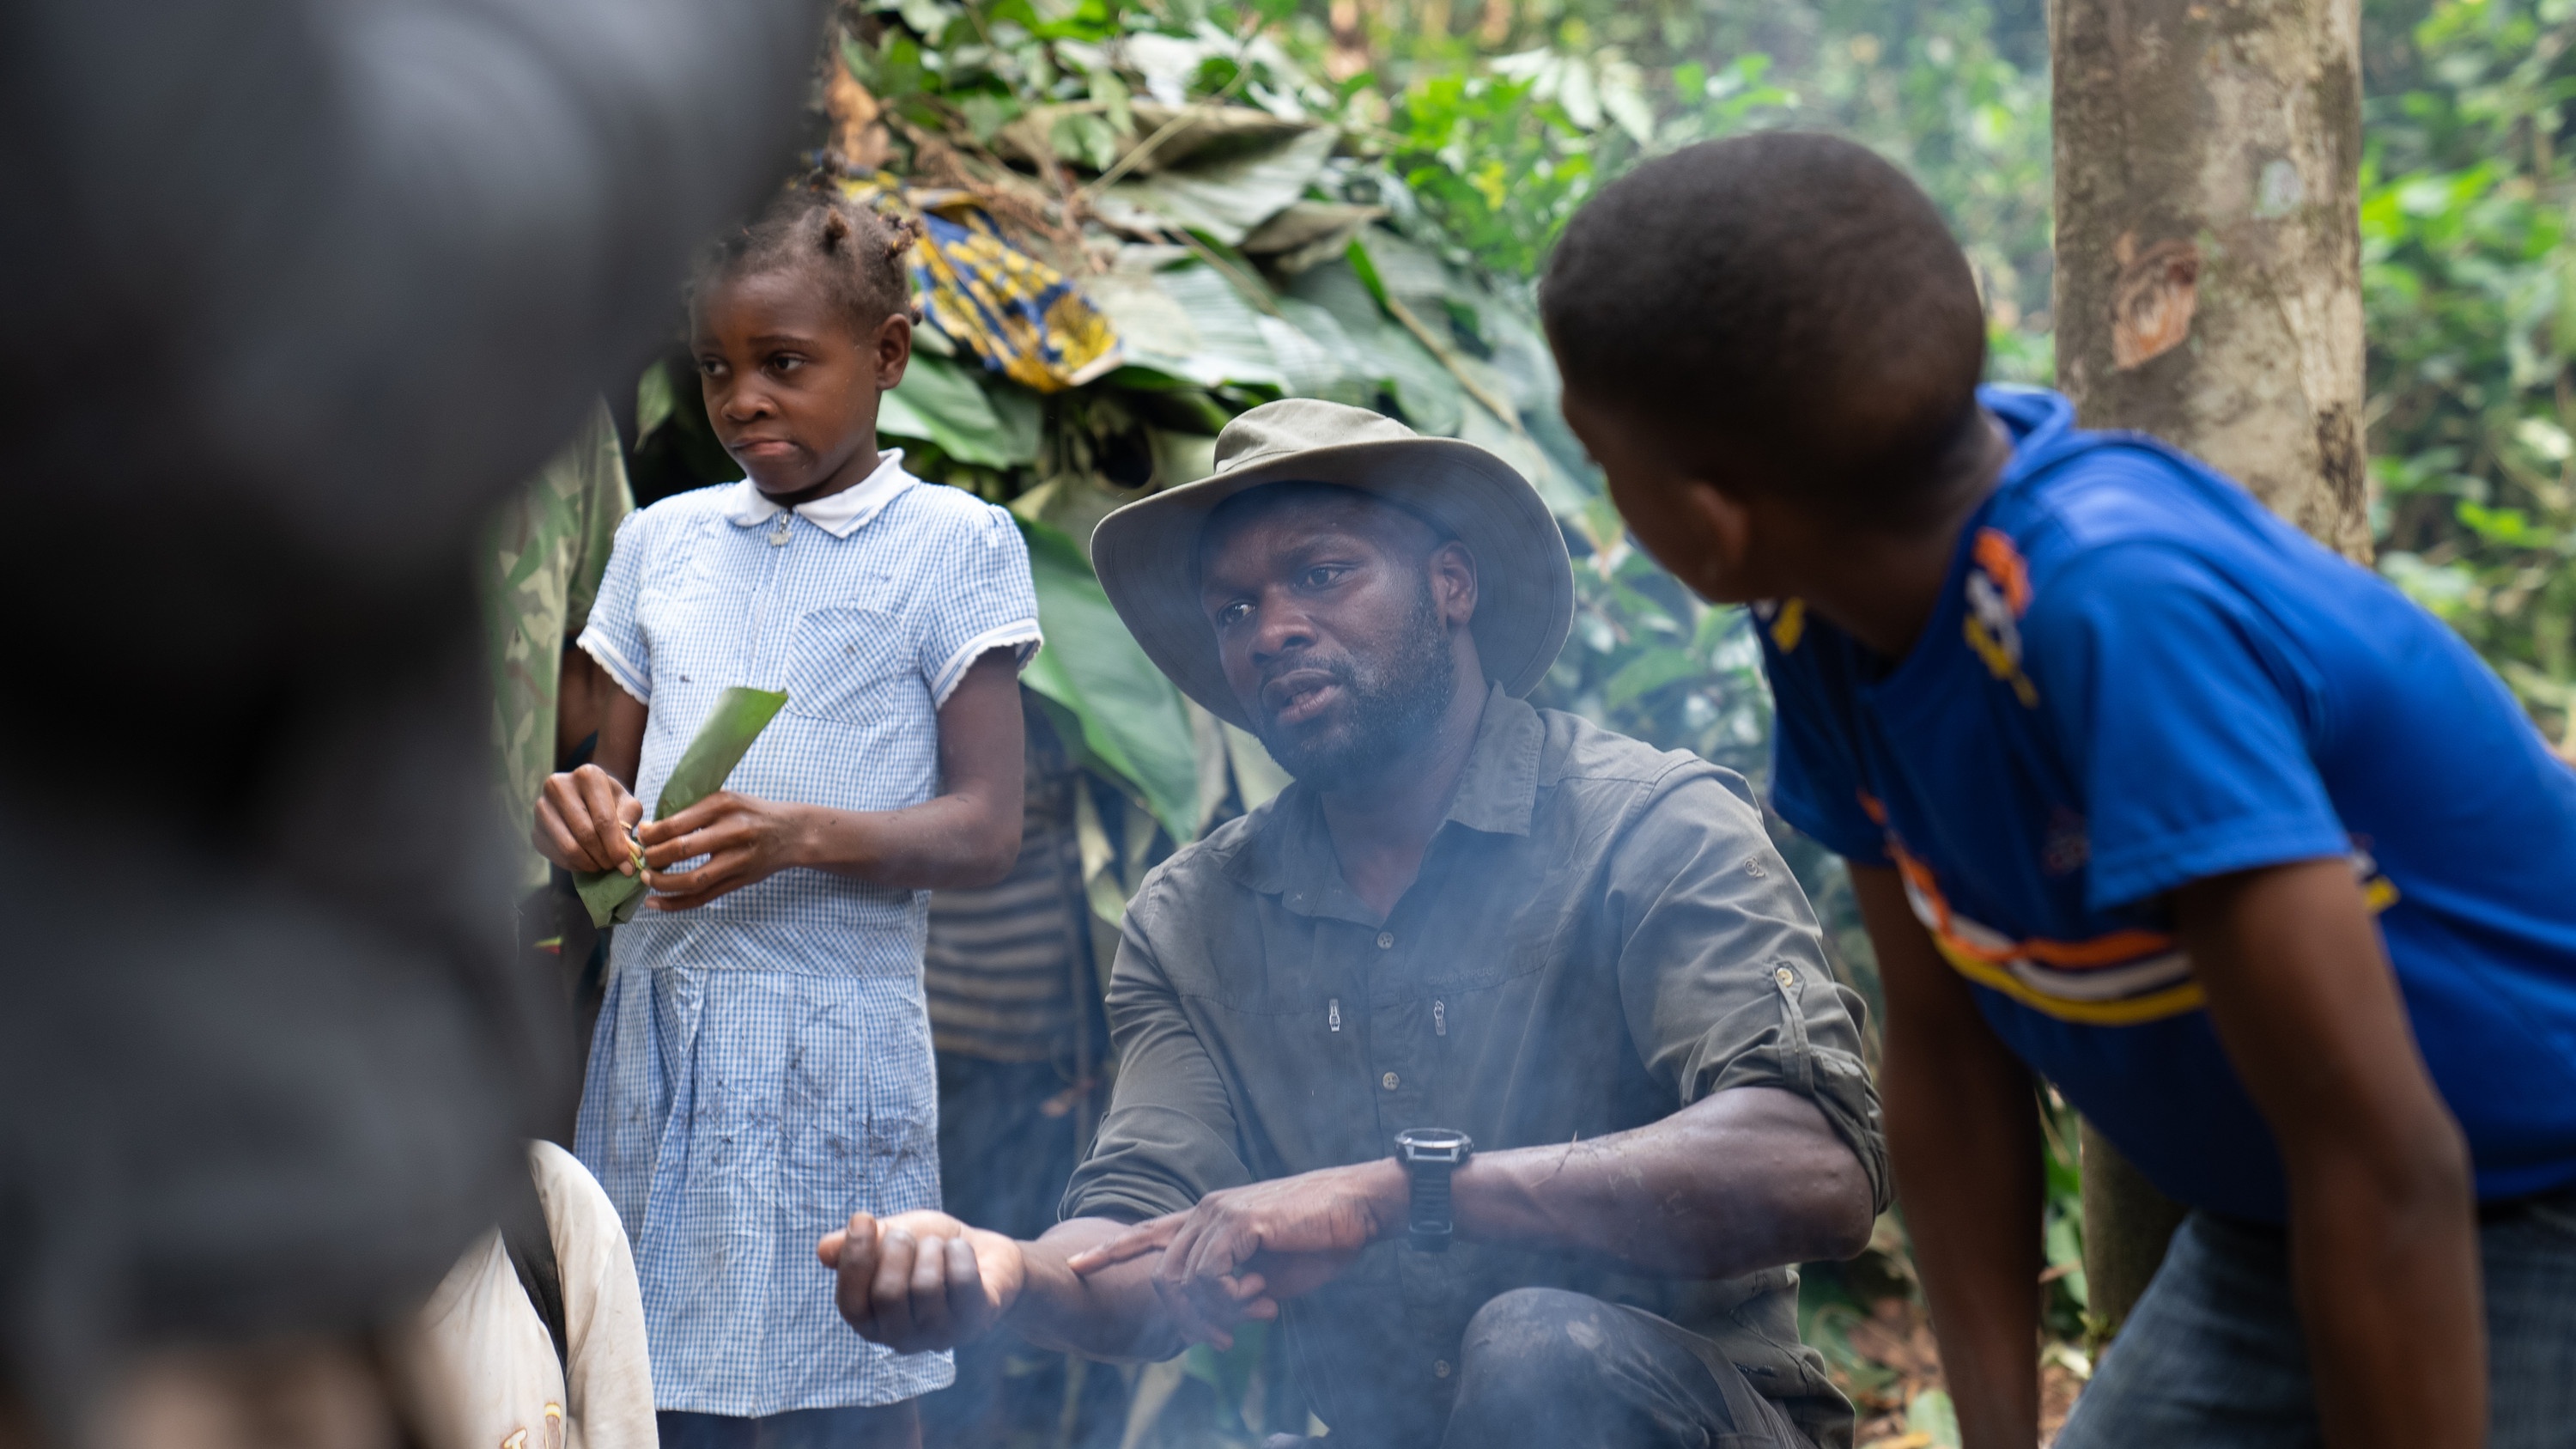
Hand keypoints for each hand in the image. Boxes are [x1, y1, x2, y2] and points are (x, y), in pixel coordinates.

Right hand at [534, 763, 643, 873]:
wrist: (582, 798)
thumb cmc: (609, 801)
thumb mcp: (626, 805)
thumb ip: (628, 826)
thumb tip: (627, 855)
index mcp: (587, 775)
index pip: (603, 819)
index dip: (616, 846)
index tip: (627, 864)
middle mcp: (559, 786)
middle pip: (585, 834)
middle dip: (604, 856)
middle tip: (615, 866)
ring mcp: (542, 807)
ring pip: (568, 847)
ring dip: (589, 863)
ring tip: (602, 865)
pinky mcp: (535, 829)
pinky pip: (557, 855)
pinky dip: (575, 865)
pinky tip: (587, 862)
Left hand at [636, 791, 810, 909]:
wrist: (792, 832)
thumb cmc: (751, 812)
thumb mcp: (726, 799)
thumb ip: (692, 812)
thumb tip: (649, 829)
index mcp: (724, 806)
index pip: (677, 823)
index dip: (652, 834)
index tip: (641, 837)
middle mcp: (733, 832)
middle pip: (682, 850)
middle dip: (654, 857)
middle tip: (643, 859)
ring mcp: (739, 860)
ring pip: (693, 880)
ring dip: (663, 882)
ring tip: (648, 879)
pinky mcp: (741, 881)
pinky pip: (703, 897)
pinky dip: (676, 903)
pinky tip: (656, 903)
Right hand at [817, 1211, 1026, 1353]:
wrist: (985, 1254)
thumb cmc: (928, 1249)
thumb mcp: (889, 1237)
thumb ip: (855, 1245)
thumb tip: (823, 1251)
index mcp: (872, 1321)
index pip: (850, 1304)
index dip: (854, 1259)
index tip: (862, 1218)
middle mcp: (902, 1338)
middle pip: (888, 1295)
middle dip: (896, 1249)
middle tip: (908, 1235)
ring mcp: (940, 1336)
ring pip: (925, 1288)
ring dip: (931, 1250)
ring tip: (937, 1245)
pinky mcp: (975, 1323)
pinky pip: (962, 1283)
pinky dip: (959, 1253)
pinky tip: (960, 1250)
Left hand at [1064, 1160, 1403, 1347]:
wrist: (1359, 1209)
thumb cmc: (1321, 1239)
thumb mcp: (1270, 1273)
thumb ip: (1236, 1288)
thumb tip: (1219, 1315)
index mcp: (1209, 1218)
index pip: (1146, 1232)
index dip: (1110, 1249)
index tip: (1074, 1264)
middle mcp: (1205, 1210)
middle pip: (1159, 1271)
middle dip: (1181, 1317)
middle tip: (1220, 1340)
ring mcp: (1219, 1212)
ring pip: (1180, 1278)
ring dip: (1207, 1314)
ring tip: (1242, 1323)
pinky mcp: (1239, 1221)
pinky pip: (1208, 1275)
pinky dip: (1226, 1298)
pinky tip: (1256, 1299)